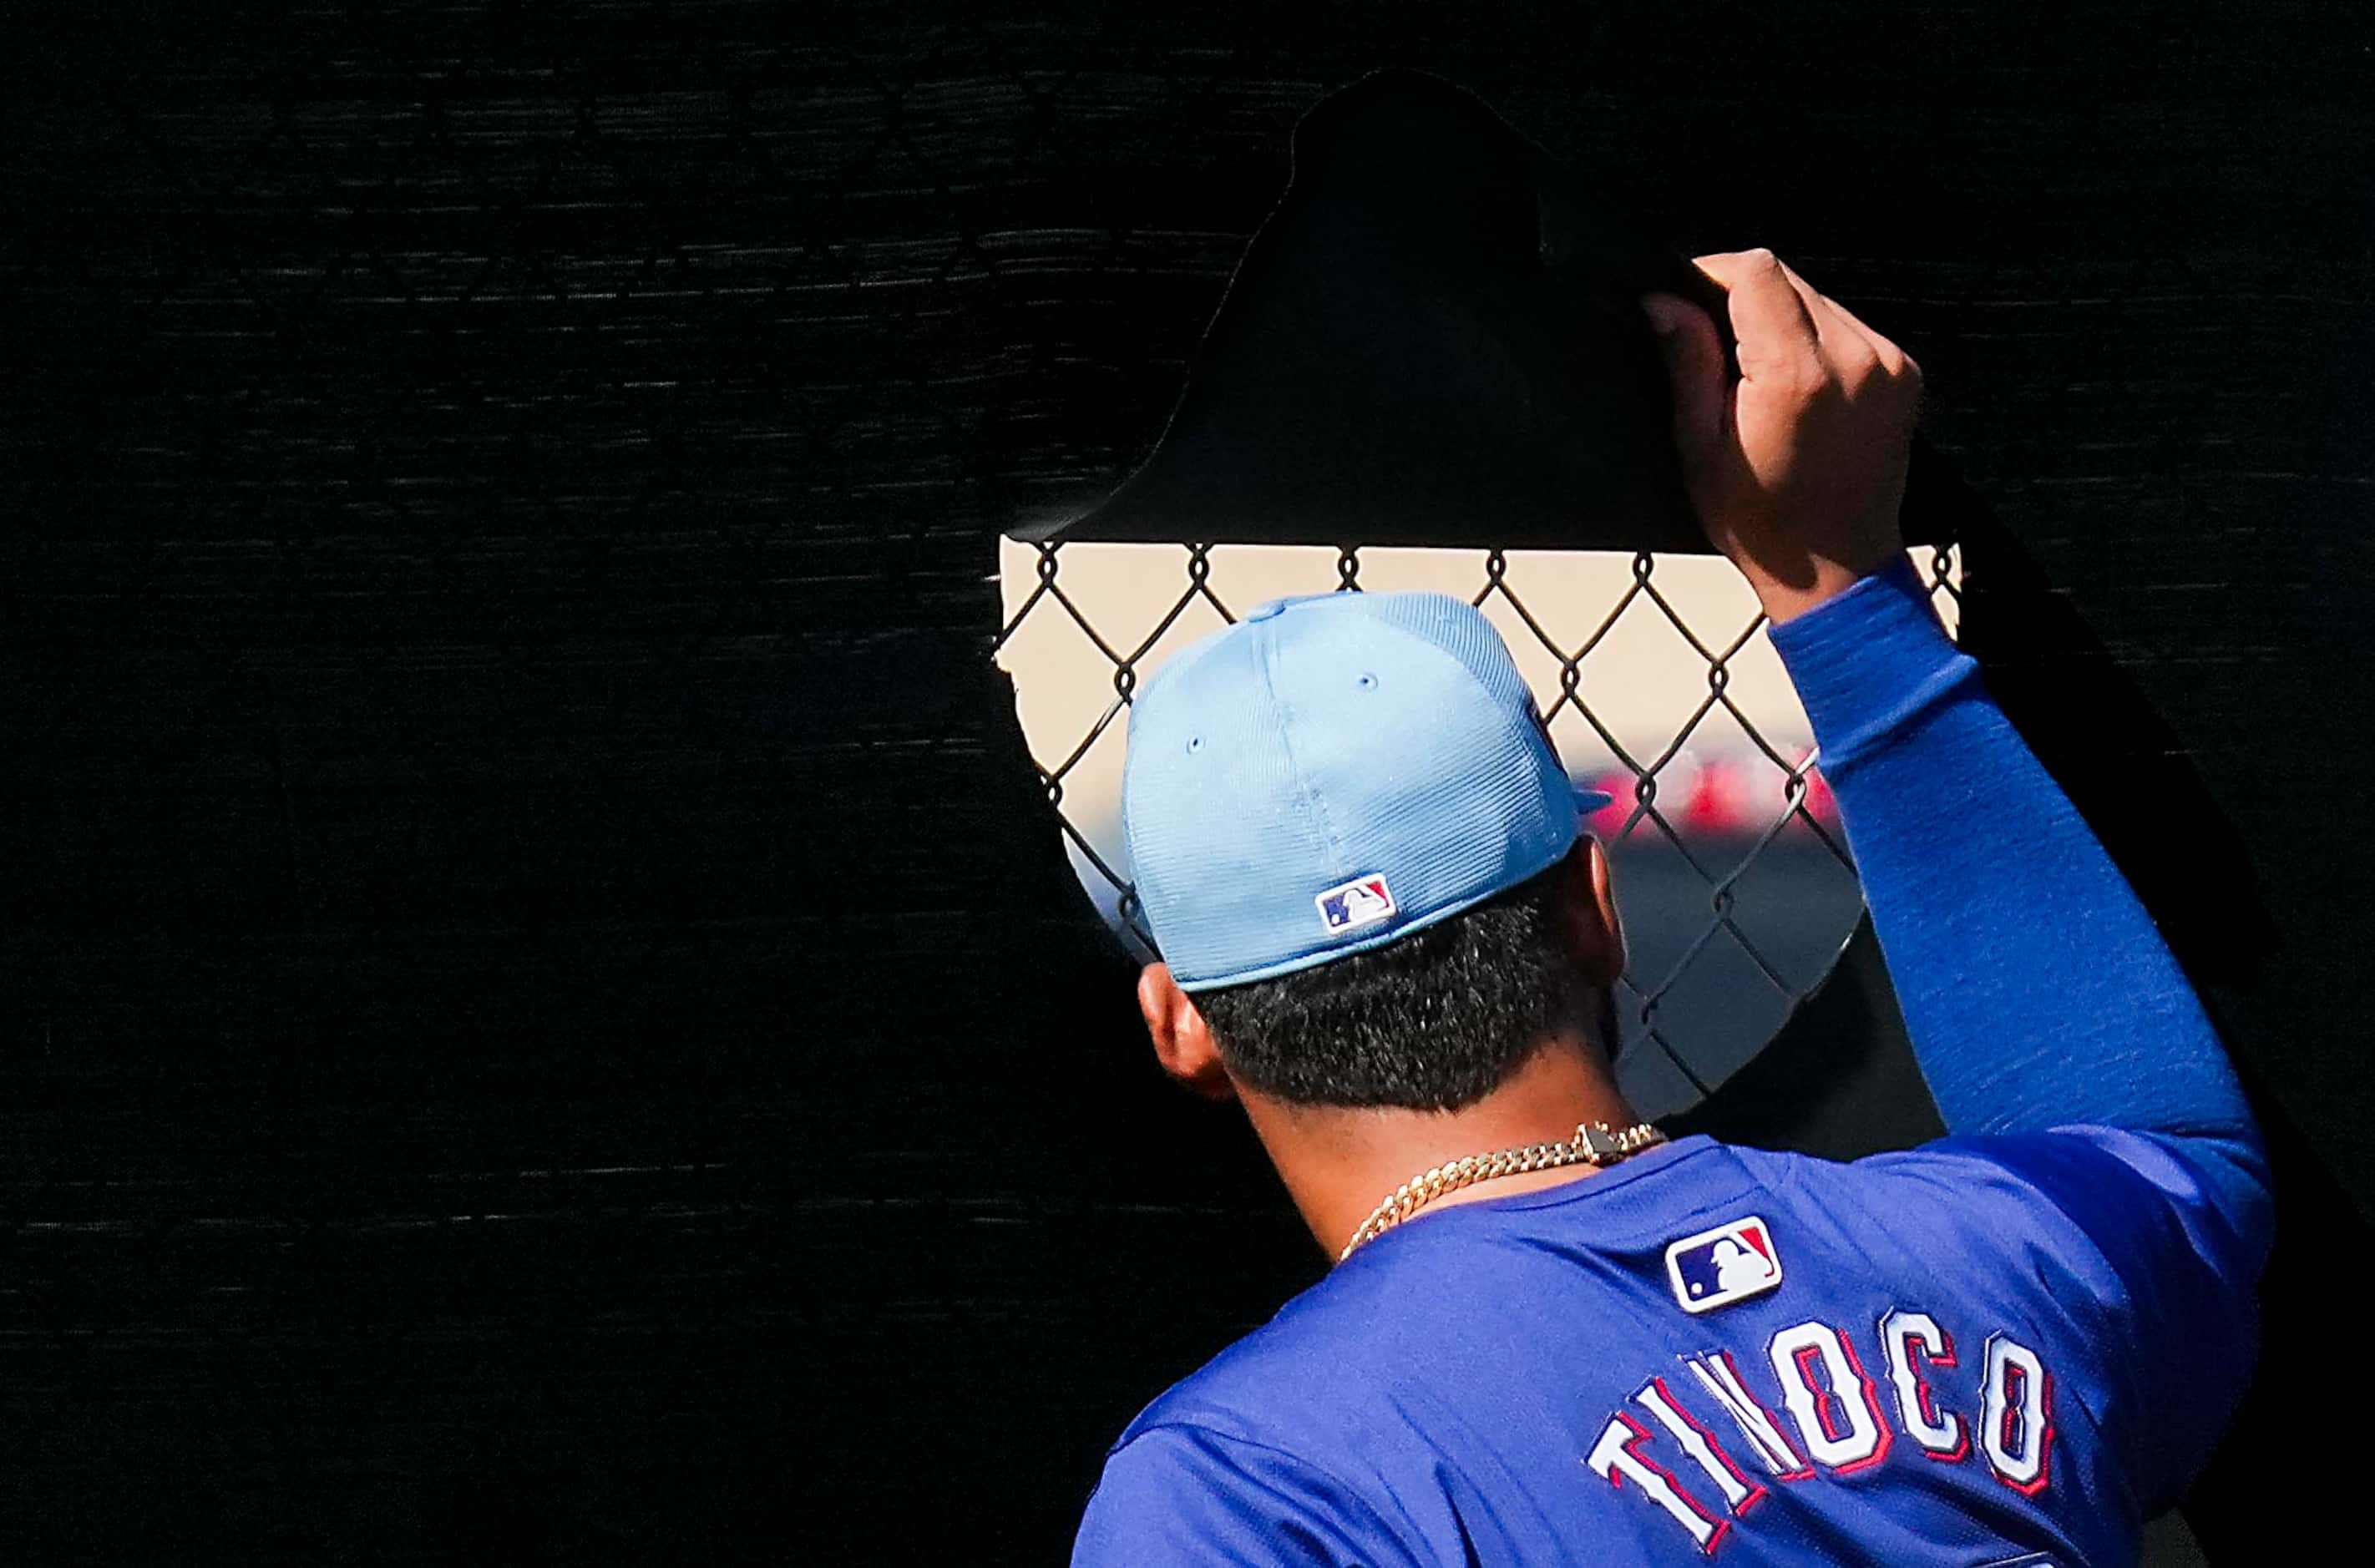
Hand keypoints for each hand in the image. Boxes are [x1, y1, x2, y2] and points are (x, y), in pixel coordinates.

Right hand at [1639, 249, 1922, 623]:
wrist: (1838, 567)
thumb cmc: (1763, 523)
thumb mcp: (1701, 447)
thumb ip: (1687, 363)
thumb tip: (1664, 302)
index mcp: (1797, 377)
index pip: (1756, 273)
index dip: (1711, 273)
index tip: (1685, 294)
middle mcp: (1852, 359)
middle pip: (1787, 278)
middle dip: (1741, 298)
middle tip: (1713, 345)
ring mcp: (1886, 363)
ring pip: (1817, 298)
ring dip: (1779, 317)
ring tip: (1756, 375)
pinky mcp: (1904, 370)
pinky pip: (1847, 326)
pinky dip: (1814, 339)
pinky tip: (1796, 385)